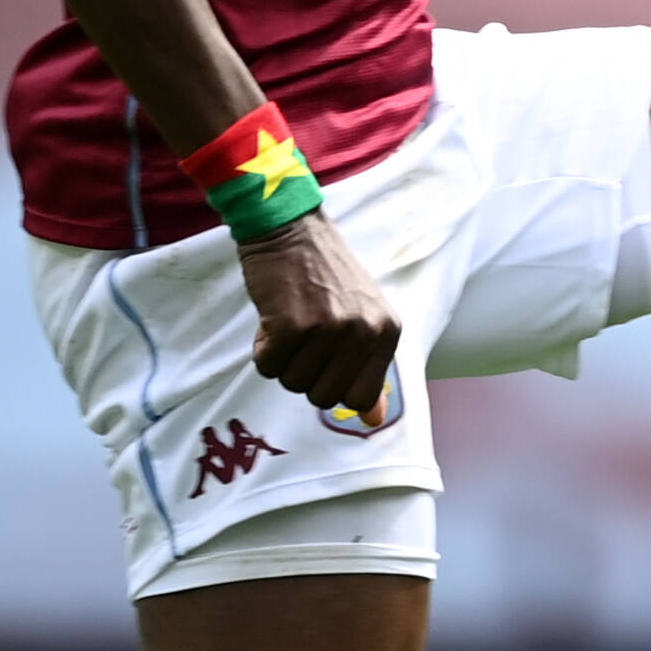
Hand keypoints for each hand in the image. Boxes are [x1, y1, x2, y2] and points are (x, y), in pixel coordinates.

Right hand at [239, 213, 404, 415]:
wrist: (290, 230)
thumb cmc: (324, 275)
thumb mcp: (363, 317)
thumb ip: (369, 368)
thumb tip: (373, 420)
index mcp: (387, 331)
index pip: (361, 398)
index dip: (334, 387)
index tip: (325, 362)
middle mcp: (363, 331)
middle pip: (324, 397)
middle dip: (305, 374)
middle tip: (304, 338)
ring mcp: (328, 328)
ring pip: (293, 384)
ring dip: (283, 360)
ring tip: (291, 323)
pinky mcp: (290, 325)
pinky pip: (268, 367)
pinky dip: (263, 350)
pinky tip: (273, 319)